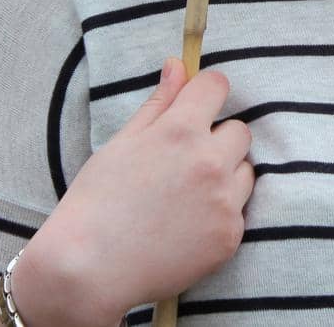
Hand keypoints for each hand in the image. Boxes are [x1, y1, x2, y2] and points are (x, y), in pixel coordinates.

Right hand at [13, 58, 255, 326]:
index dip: (205, 93)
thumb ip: (158, 103)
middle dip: (216, 139)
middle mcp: (209, 162)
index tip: (196, 106)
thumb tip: (178, 65)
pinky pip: (238, 210)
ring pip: (244, 170)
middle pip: (239, 130)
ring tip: (185, 195)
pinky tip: (187, 224)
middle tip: (183, 161)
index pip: (218, 86)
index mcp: (180, 131)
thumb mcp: (122, 142)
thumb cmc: (97, 201)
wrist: (89, 269)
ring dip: (225, 175)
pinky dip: (220, 213)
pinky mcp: (230, 236)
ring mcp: (224, 201)